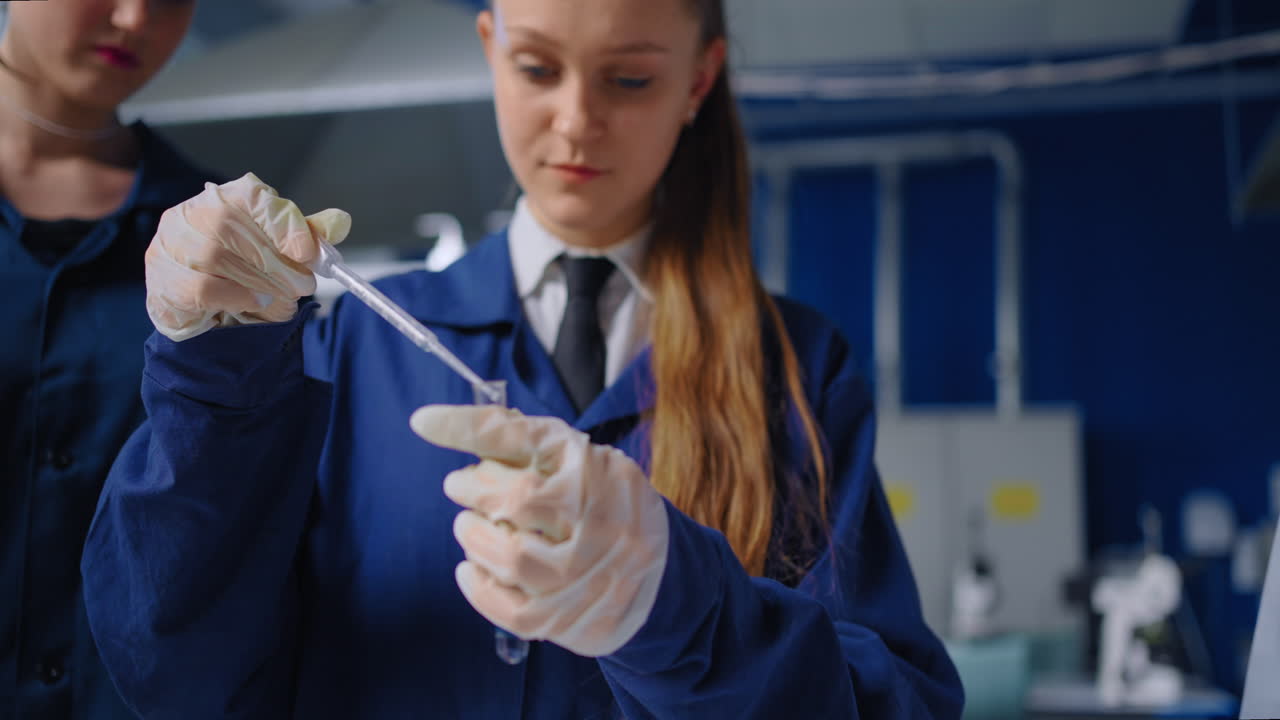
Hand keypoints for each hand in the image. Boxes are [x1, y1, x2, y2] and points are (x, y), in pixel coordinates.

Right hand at [145, 172, 351, 340]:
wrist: (203, 309)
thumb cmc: (244, 272)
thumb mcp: (280, 251)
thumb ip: (307, 236)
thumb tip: (340, 222)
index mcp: (225, 197)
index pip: (252, 196)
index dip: (284, 222)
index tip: (309, 251)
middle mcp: (192, 213)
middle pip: (233, 228)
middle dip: (276, 262)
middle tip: (303, 284)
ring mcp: (171, 244)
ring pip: (217, 258)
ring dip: (259, 283)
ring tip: (280, 297)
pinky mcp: (162, 277)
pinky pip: (202, 288)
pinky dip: (236, 298)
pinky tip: (252, 304)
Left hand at [410, 405, 668, 656]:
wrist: (661, 571)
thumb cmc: (597, 502)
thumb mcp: (570, 457)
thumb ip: (512, 438)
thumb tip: (429, 422)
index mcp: (594, 466)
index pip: (524, 438)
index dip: (468, 428)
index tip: (423, 422)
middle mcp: (601, 516)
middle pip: (516, 499)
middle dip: (473, 491)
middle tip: (460, 487)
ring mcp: (593, 572)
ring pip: (512, 557)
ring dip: (474, 539)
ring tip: (468, 528)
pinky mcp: (578, 616)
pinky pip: (512, 608)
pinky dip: (479, 587)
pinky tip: (472, 568)